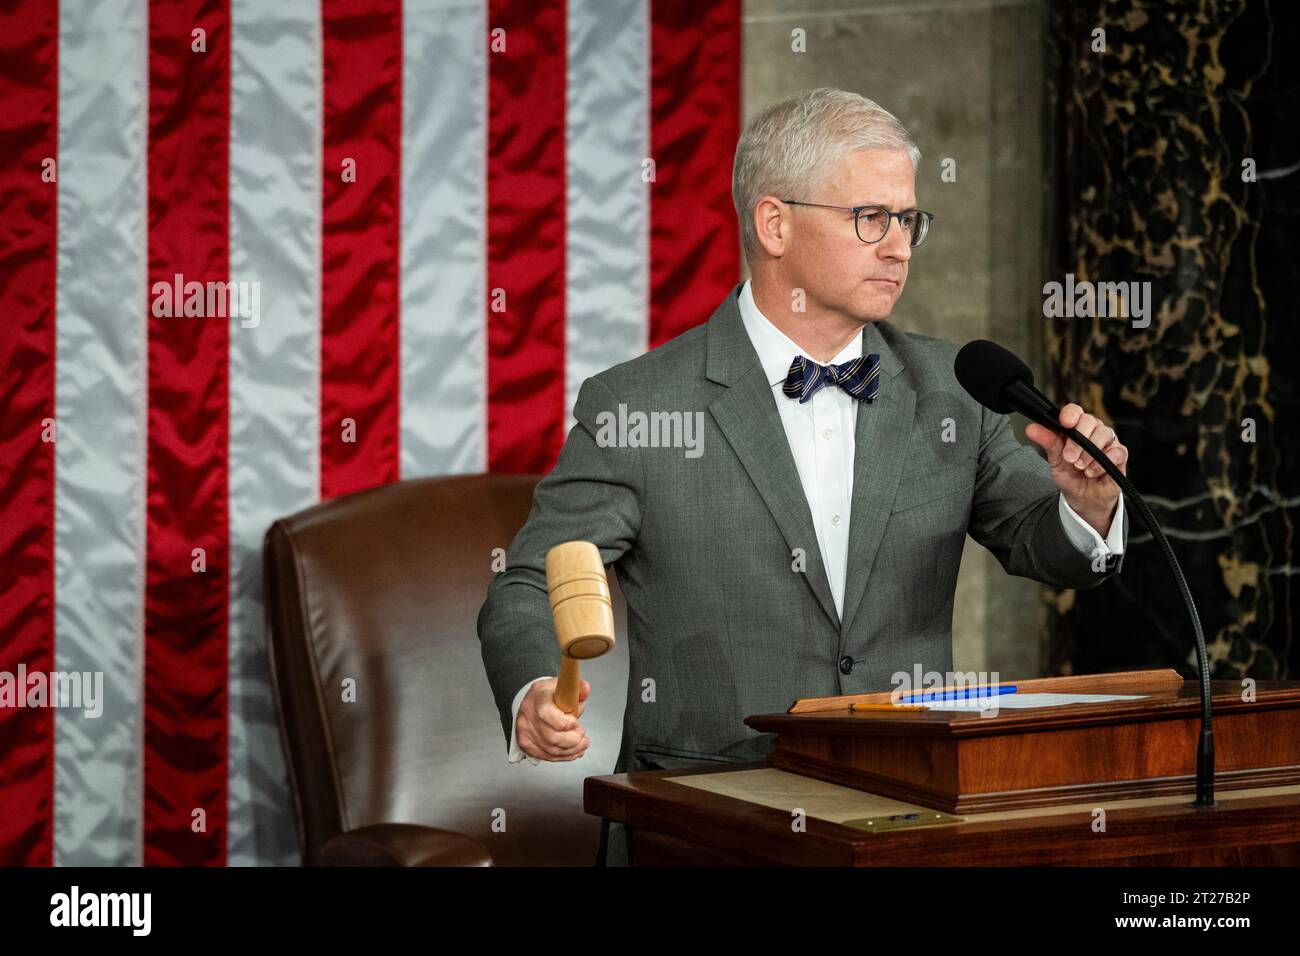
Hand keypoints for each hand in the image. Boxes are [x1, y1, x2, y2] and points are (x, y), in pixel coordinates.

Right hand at [515, 677, 590, 761]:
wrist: (530, 702)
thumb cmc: (547, 694)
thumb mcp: (561, 685)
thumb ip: (576, 688)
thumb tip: (585, 688)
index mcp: (538, 700)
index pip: (553, 718)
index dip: (569, 724)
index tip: (575, 721)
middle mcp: (528, 718)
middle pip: (554, 738)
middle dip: (574, 740)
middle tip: (582, 734)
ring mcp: (526, 734)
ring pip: (552, 751)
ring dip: (572, 750)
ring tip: (583, 744)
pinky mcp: (526, 745)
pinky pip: (548, 756)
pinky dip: (565, 756)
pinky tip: (574, 751)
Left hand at [1024, 403, 1128, 536]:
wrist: (1083, 498)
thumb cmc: (1071, 475)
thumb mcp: (1055, 460)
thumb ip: (1047, 442)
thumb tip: (1032, 429)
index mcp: (1076, 428)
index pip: (1075, 411)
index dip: (1070, 414)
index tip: (1065, 423)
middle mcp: (1093, 431)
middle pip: (1090, 420)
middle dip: (1077, 440)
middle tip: (1069, 457)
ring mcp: (1108, 442)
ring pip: (1104, 433)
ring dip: (1089, 453)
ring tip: (1080, 467)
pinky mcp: (1120, 455)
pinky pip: (1116, 451)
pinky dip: (1102, 463)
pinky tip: (1092, 472)